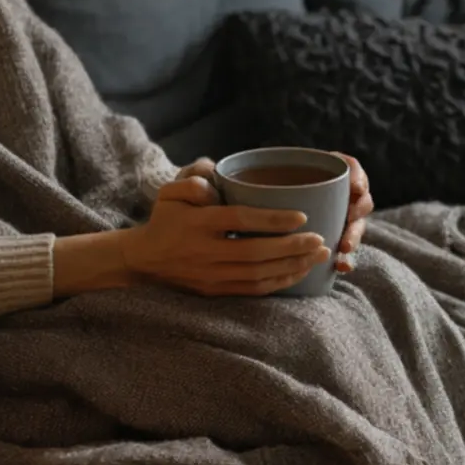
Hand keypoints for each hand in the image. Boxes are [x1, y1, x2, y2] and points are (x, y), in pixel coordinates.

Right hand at [176, 155, 372, 272]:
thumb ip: (192, 179)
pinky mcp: (216, 291)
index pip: (240, 221)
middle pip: (255, 253)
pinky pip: (253, 290)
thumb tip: (214, 172)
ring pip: (258, 275)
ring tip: (319, 255)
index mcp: (197, 224)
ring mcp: (211, 275)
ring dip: (292, 266)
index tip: (302, 216)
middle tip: (321, 239)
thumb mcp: (170, 193)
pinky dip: (279, 283)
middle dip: (293, 248)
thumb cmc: (166, 219)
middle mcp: (205, 252)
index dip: (272, 220)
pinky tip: (300, 272)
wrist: (143, 260)